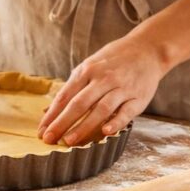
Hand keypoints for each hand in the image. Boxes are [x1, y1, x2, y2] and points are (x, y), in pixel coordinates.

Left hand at [38, 35, 167, 145]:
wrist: (147, 49)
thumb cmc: (113, 60)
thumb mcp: (89, 66)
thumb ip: (72, 88)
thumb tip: (50, 111)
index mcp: (87, 71)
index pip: (65, 96)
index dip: (52, 115)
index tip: (42, 131)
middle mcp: (103, 79)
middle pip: (79, 104)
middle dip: (62, 123)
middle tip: (49, 139)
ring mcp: (121, 88)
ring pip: (100, 109)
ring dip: (84, 126)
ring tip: (69, 141)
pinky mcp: (138, 98)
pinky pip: (126, 112)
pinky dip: (116, 122)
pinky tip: (106, 133)